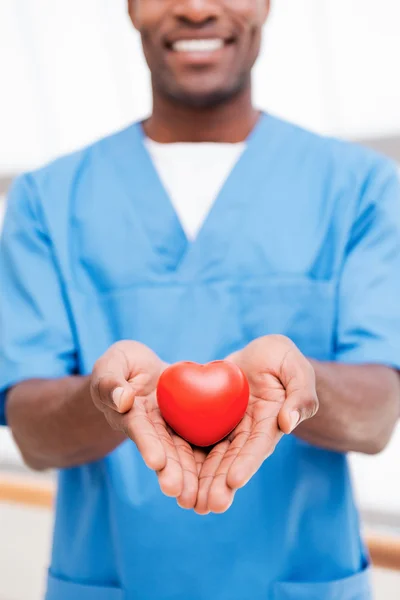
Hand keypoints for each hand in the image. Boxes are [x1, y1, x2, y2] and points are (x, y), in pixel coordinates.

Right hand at [90, 341, 203, 507]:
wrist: (143, 370)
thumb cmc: (122, 364)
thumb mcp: (113, 364)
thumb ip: (111, 381)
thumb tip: (123, 400)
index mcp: (129, 415)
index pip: (139, 429)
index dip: (147, 445)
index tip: (156, 462)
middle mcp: (150, 430)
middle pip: (162, 452)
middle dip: (171, 472)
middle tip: (180, 493)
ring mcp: (170, 432)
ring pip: (182, 455)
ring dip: (189, 478)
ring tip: (199, 501)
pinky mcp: (188, 428)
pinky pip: (201, 443)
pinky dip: (210, 464)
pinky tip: (223, 483)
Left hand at [195, 335, 317, 514]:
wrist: (257, 354)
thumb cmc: (280, 357)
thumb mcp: (294, 366)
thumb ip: (300, 393)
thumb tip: (288, 423)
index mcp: (271, 422)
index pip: (258, 444)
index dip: (247, 462)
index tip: (234, 480)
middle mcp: (249, 432)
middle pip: (234, 460)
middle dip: (221, 483)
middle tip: (208, 505)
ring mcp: (228, 429)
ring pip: (214, 458)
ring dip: (203, 481)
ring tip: (189, 503)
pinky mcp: (210, 421)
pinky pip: (196, 440)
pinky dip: (187, 460)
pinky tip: (173, 477)